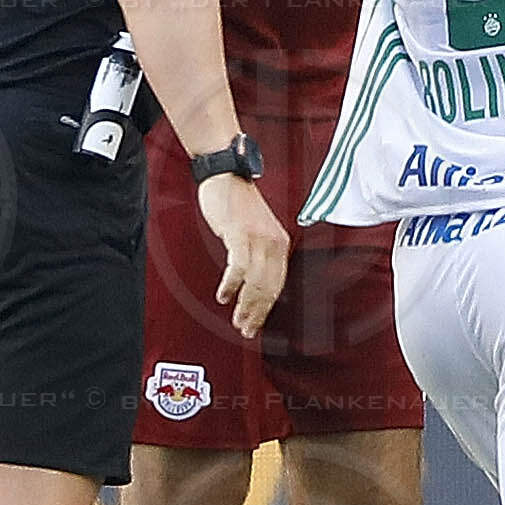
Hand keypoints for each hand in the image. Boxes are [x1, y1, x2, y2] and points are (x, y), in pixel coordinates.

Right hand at [197, 172, 289, 338]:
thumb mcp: (254, 230)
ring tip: (237, 320)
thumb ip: (257, 254)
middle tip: (246, 330)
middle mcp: (273, 242)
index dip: (267, 308)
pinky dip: (232, 285)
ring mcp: (258, 238)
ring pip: (256, 282)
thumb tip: (252, 283)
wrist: (226, 175)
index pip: (278, 284)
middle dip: (257, 314)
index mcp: (279, 243)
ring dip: (246, 306)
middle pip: (269, 288)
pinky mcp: (240, 234)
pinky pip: (239, 268)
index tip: (257, 323)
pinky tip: (225, 295)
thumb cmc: (237, 201)